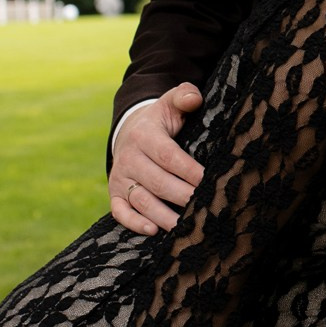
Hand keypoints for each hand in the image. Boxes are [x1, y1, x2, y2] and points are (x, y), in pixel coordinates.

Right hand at [108, 86, 204, 234]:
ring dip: (164, 216)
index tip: (210, 181)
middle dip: (183, 196)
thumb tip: (194, 98)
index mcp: (144, 135)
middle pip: (158, 182)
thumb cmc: (161, 120)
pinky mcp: (115, 193)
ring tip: (186, 227)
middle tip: (205, 207)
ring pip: (141, 200)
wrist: (129, 131)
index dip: (189, 171)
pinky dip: (134, 223)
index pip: (169, 156)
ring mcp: (120, 177)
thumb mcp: (171, 103)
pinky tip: (153, 231)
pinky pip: (120, 212)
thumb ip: (185, 96)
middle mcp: (129, 157)